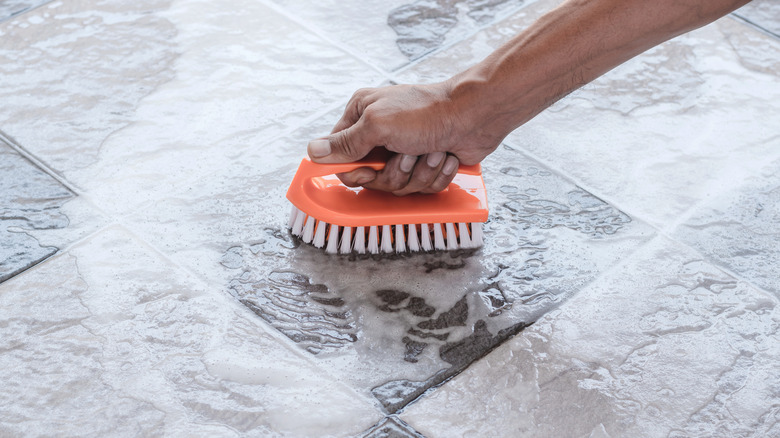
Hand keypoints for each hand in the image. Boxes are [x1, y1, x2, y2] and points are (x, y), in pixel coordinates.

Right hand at [306, 82, 501, 194]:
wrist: (474, 117)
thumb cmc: (427, 113)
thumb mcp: (377, 125)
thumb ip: (345, 143)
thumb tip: (313, 151)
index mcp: (362, 116)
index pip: (340, 156)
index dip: (354, 171)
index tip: (365, 171)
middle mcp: (380, 134)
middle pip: (371, 178)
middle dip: (393, 173)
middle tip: (407, 156)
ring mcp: (404, 151)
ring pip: (398, 186)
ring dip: (418, 173)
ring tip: (431, 152)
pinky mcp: (426, 165)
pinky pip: (421, 189)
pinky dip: (435, 175)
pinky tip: (444, 157)